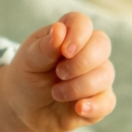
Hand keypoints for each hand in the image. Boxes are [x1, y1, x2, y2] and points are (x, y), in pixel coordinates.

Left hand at [0, 12, 115, 131]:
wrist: (23, 108)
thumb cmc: (28, 76)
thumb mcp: (28, 60)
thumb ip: (44, 47)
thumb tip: (59, 30)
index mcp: (68, 35)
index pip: (82, 23)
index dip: (78, 34)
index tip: (65, 51)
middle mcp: (87, 52)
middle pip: (101, 45)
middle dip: (80, 62)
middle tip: (59, 73)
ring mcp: (96, 75)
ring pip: (105, 74)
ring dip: (78, 86)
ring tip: (56, 93)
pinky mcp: (99, 100)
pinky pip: (107, 101)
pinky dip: (94, 105)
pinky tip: (79, 108)